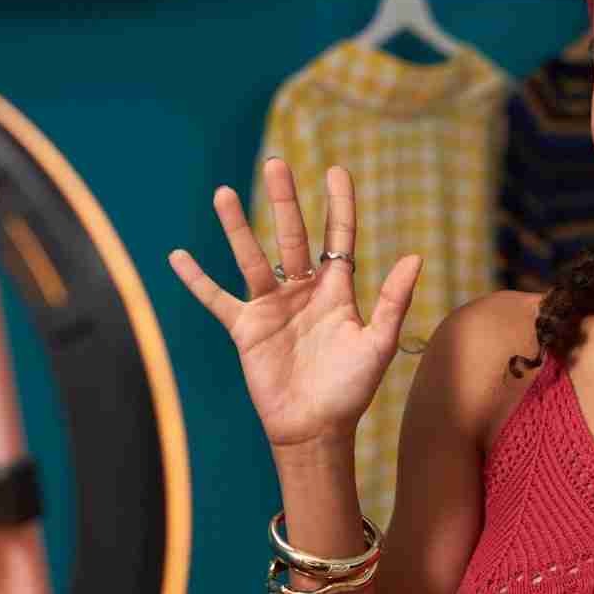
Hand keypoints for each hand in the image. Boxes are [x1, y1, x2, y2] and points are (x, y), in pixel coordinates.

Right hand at [168, 159, 423, 450]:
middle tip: (277, 163)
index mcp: (337, 291)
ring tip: (225, 192)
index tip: (336, 170)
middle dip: (285, 200)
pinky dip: (197, 279)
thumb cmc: (350, 391)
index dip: (339, 204)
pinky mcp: (246, 329)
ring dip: (237, 227)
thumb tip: (415, 257)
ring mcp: (272, 307)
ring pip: (251, 257)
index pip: (338, 236)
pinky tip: (178, 256)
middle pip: (292, 235)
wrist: (315, 430)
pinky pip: (217, 298)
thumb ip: (392, 301)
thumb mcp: (377, 344)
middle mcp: (302, 291)